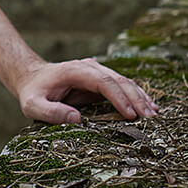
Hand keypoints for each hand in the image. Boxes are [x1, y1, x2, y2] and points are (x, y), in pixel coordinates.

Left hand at [16, 58, 157, 123]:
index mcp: (75, 71)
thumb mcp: (33, 105)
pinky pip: (122, 87)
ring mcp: (97, 72)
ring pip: (124, 82)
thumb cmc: (33, 93)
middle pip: (119, 80)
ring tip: (154, 115)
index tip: (131, 115)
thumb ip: (51, 112)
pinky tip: (149, 107)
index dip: (119, 97)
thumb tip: (76, 119)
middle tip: (150, 118)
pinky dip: (136, 96)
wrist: (32, 78)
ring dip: (140, 97)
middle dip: (136, 99)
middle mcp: (89, 67)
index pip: (103, 82)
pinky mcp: (101, 80)